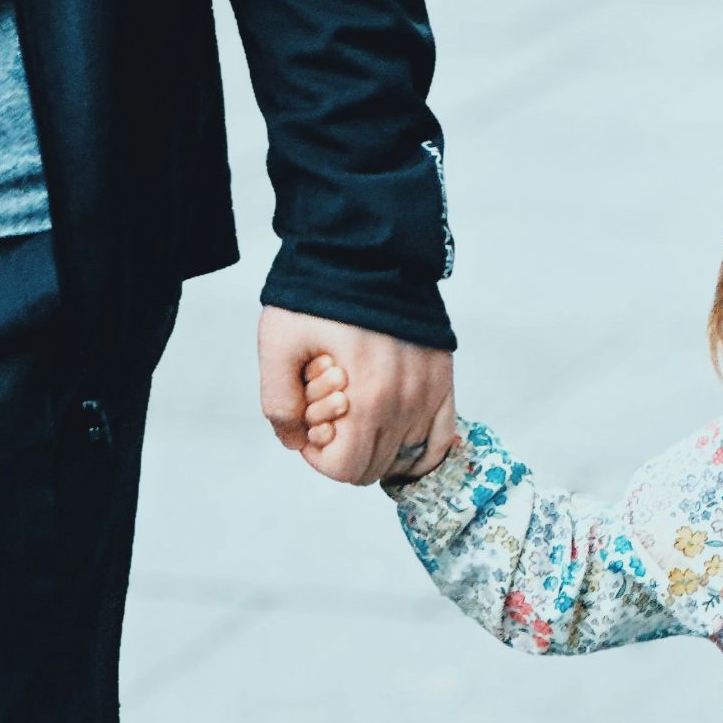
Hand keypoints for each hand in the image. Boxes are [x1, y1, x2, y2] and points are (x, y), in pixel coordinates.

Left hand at [258, 306, 454, 484]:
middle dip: (345, 449)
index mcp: (368, 398)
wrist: (368, 254)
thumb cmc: (321, 297)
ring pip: (406, 455)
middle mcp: (406, 402)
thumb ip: (278, 403)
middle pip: (375, 466)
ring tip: (359, 408)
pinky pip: (441, 438)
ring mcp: (430, 392)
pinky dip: (420, 450)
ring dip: (377, 443)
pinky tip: (398, 438)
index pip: (347, 468)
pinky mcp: (444, 380)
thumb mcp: (278, 346)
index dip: (319, 458)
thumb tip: (295, 441)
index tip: (309, 428)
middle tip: (330, 414)